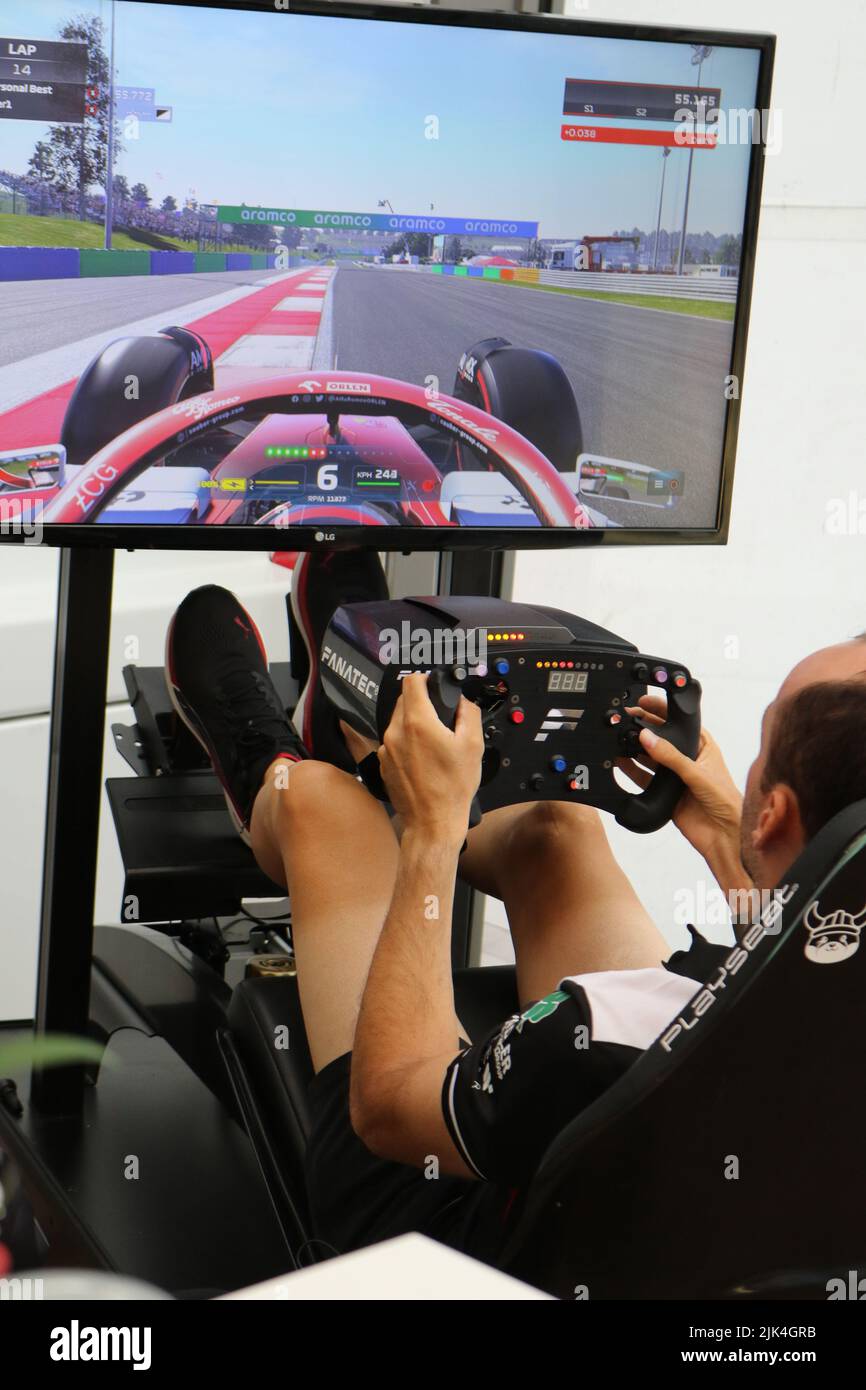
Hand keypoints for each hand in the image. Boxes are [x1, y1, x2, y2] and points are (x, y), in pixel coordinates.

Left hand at [378, 673, 482, 843]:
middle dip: (422, 703)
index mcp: (418, 723)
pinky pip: (394, 741)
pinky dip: (407, 743)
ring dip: (414, 724)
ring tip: (434, 743)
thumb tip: (462, 700)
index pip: (411, 681)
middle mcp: (396, 732)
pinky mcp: (383, 763)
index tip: (434, 687)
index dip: (425, 679)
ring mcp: (386, 749)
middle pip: (404, 700)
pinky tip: (423, 759)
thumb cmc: (452, 789)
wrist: (432, 822)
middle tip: (441, 719)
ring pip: (398, 722)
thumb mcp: (473, 745)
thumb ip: (468, 713)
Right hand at [618, 695, 749, 888]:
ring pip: (650, 757)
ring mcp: (674, 776)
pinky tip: (619, 762)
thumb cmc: (726, 802)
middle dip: (645, 728)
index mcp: (702, 746)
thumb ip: (671, 756)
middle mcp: (687, 759)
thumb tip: (648, 737)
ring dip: (635, 749)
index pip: (679, 723)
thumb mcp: (698, 773)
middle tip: (625, 718)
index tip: (644, 702)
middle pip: (662, 738)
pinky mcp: (664, 793)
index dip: (663, 711)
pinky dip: (631, 770)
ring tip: (618, 738)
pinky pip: (643, 778)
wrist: (724, 836)